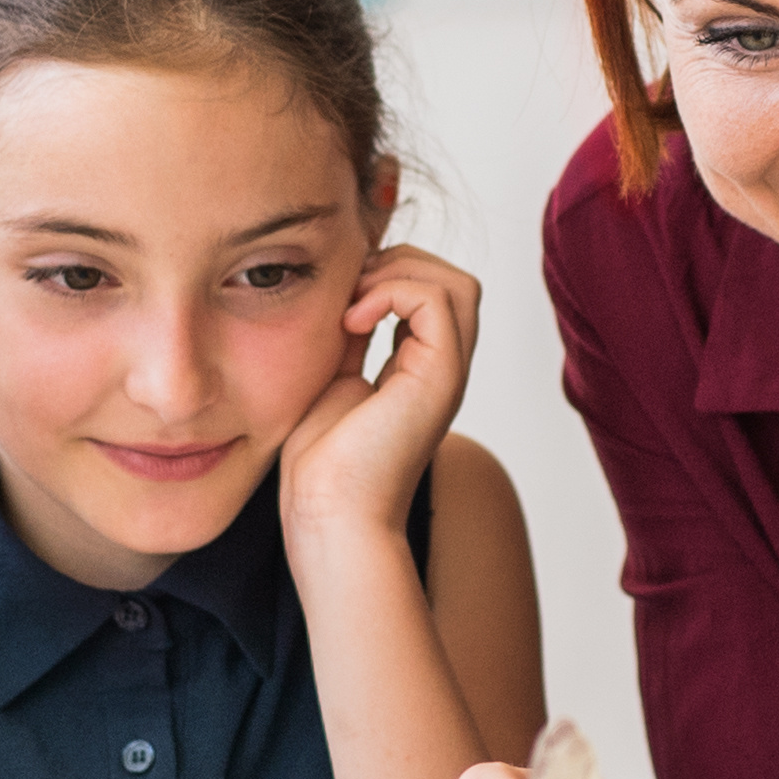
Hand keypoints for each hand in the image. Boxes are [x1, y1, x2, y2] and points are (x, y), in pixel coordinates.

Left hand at [276, 245, 476, 550]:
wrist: (330, 514)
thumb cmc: (321, 467)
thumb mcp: (329, 378)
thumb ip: (346, 337)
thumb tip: (343, 293)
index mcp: (419, 369)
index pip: (430, 293)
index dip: (388, 274)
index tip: (338, 296)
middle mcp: (441, 369)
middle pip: (453, 280)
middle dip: (397, 264)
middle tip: (347, 292)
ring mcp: (447, 373)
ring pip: (457, 283)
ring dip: (398, 273)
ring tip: (353, 303)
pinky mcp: (441, 377)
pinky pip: (437, 299)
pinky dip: (392, 292)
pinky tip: (352, 320)